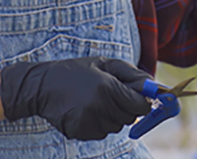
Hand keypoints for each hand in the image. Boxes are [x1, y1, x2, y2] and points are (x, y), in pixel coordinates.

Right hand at [0, 56, 151, 140]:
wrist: (42, 86)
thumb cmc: (76, 71)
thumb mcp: (104, 64)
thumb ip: (132, 74)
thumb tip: (155, 86)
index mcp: (108, 87)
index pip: (140, 105)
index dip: (142, 101)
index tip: (137, 97)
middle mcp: (100, 107)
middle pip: (130, 118)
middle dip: (126, 107)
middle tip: (110, 94)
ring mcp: (90, 122)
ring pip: (116, 126)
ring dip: (112, 116)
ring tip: (95, 101)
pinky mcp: (81, 132)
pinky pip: (102, 133)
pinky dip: (99, 124)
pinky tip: (86, 110)